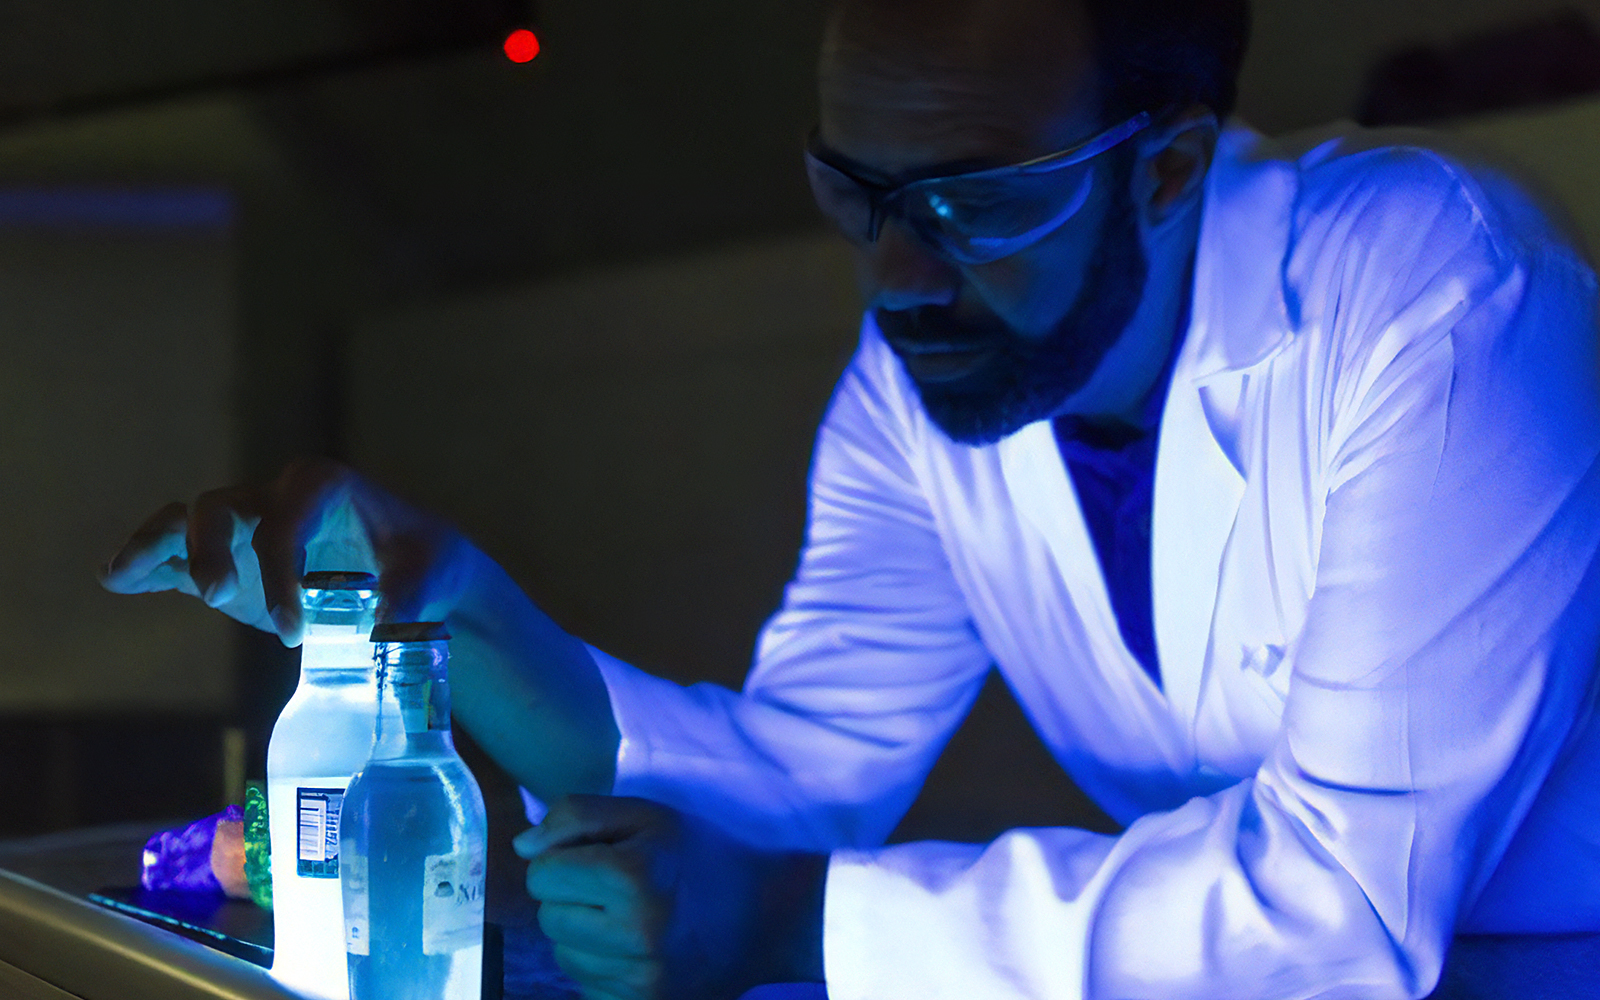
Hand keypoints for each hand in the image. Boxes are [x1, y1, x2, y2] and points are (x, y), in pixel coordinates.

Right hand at [100, 457, 476, 645]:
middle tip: (218, 597)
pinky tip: (116, 581)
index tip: (296, 632)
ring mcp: (247, 527)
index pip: (285, 524)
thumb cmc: (424, 560)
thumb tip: (381, 626)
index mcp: (322, 486)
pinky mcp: (232, 559)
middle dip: (210, 549)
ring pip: (185, 520)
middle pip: (219, 507)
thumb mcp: (431, 573)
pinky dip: (146, 564)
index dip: (281, 576)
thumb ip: (408, 595)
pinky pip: (177, 554)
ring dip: (153, 545)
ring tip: (121, 575)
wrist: (416, 568)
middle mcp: (276, 495)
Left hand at [515, 795, 825, 999]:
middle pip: (547, 917)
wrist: (767, 916)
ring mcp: (639, 979)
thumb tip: (522, 849)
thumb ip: (576, 816)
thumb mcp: (647, 814)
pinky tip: (635, 949)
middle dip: (571, 897)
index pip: (542, 874)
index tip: (603, 857)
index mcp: (633, 877)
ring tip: (630, 917)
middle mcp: (634, 934)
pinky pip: (584, 985)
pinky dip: (600, 965)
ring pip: (562, 955)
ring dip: (583, 933)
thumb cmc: (700, 854)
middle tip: (618, 887)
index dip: (566, 859)